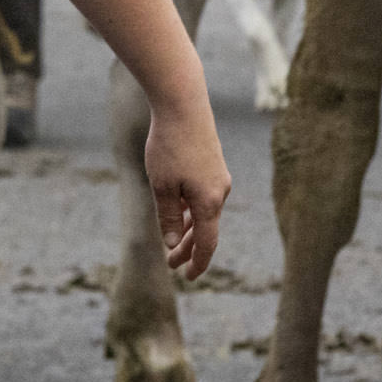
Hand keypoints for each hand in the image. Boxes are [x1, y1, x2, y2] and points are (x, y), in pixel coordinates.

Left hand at [144, 91, 230, 278]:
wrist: (183, 104)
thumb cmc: (169, 145)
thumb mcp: (161, 186)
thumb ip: (167, 217)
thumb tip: (171, 244)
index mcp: (209, 202)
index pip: (206, 243)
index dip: (197, 262)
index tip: (189, 277)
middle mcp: (220, 192)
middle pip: (205, 229)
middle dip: (188, 248)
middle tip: (172, 265)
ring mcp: (219, 177)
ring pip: (204, 211)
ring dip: (188, 228)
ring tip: (172, 242)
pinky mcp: (213, 164)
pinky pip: (203, 195)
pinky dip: (191, 208)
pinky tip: (178, 211)